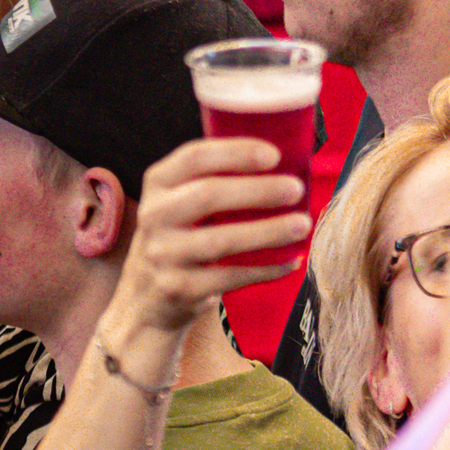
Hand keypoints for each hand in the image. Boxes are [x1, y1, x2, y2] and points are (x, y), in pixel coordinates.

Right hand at [120, 137, 311, 333]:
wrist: (147, 296)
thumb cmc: (183, 236)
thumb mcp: (182, 201)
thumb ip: (216, 181)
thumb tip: (288, 163)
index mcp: (158, 183)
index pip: (194, 158)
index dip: (235, 153)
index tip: (274, 155)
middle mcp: (154, 215)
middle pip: (207, 195)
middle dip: (258, 190)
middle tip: (296, 188)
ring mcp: (163, 254)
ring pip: (220, 240)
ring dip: (267, 231)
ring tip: (302, 224)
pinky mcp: (178, 288)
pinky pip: (230, 277)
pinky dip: (265, 269)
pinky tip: (290, 260)